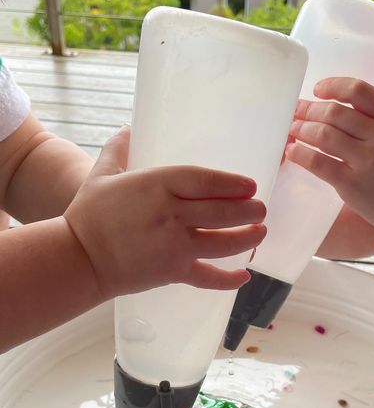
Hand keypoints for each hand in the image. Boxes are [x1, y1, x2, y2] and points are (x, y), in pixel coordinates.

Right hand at [64, 126, 265, 297]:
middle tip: (261, 209)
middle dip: (248, 210)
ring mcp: (175, 246)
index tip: (250, 186)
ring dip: (247, 238)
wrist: (79, 258)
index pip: (206, 181)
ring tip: (260, 232)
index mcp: (158, 186)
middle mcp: (172, 215)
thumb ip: (119, 149)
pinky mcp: (173, 273)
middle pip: (222, 212)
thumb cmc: (89, 215)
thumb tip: (128, 128)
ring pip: (222, 242)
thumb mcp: (102, 174)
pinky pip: (208, 278)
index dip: (233, 183)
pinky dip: (228, 279)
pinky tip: (244, 276)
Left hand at [286, 77, 373, 237]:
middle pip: (335, 113)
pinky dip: (299, 154)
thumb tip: (322, 110)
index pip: (359, 91)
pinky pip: (318, 162)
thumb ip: (368, 122)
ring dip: (301, 130)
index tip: (316, 90)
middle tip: (294, 113)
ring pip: (324, 135)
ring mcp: (368, 160)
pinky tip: (291, 152)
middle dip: (308, 110)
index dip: (334, 86)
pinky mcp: (353, 184)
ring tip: (291, 130)